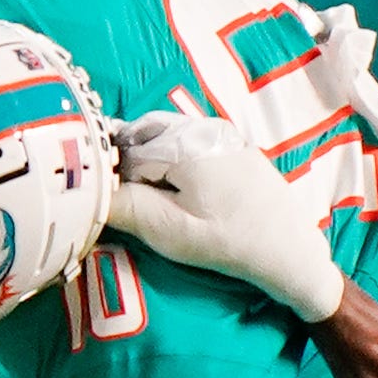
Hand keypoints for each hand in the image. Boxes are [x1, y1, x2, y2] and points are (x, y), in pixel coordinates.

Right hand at [111, 113, 344, 321]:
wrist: (290, 250)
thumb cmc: (229, 242)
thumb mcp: (170, 232)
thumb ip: (125, 206)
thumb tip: (86, 191)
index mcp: (185, 142)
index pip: (122, 150)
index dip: (110, 177)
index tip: (108, 203)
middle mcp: (203, 126)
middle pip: (142, 133)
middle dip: (127, 161)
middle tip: (125, 200)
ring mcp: (221, 133)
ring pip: (165, 135)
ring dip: (148, 159)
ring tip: (149, 197)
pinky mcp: (233, 145)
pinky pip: (188, 141)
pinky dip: (171, 158)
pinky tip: (175, 190)